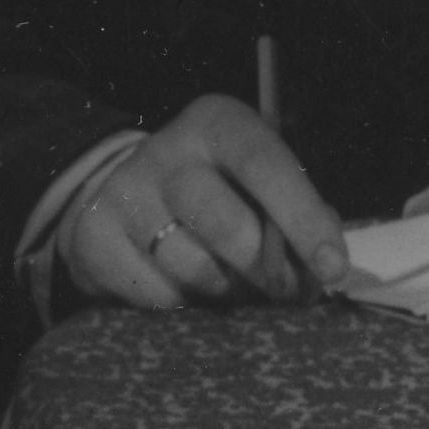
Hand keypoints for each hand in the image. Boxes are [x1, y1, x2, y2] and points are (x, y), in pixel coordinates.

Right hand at [56, 96, 348, 311]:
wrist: (122, 191)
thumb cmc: (217, 188)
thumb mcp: (257, 181)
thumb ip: (292, 215)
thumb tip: (322, 268)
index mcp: (218, 123)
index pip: (266, 165)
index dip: (304, 219)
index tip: (333, 267)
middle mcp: (168, 150)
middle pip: (228, 226)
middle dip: (266, 271)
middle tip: (284, 292)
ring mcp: (126, 193)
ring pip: (193, 269)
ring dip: (225, 292)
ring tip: (232, 284)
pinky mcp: (95, 238)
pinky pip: (156, 297)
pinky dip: (182, 305)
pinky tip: (185, 286)